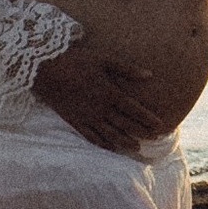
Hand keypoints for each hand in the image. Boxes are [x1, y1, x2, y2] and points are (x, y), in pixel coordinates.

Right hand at [32, 40, 172, 155]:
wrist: (47, 69)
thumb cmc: (77, 61)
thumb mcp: (104, 60)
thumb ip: (127, 69)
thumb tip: (149, 75)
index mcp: (109, 92)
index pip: (133, 109)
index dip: (147, 118)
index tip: (160, 126)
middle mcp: (100, 108)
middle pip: (124, 124)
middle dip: (141, 132)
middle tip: (155, 139)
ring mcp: (87, 117)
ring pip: (109, 134)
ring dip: (124, 141)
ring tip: (136, 148)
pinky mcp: (74, 121)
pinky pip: (91, 137)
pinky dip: (102, 144)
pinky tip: (110, 147)